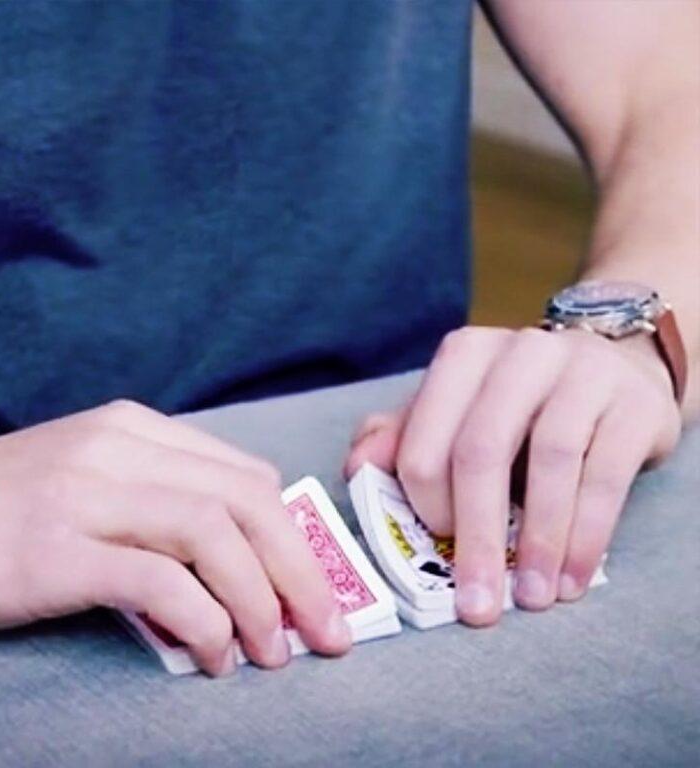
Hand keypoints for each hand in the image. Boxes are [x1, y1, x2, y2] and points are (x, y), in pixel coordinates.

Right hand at [0, 400, 350, 674]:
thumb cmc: (7, 511)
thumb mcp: (95, 482)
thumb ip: (163, 500)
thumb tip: (242, 553)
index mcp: (136, 430)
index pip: (246, 476)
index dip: (293, 536)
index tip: (314, 588)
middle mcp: (119, 449)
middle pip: (246, 502)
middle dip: (299, 570)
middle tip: (326, 632)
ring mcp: (87, 493)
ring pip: (213, 534)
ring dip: (260, 600)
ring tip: (273, 652)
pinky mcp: (55, 548)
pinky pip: (158, 580)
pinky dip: (203, 620)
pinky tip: (214, 655)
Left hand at [345, 326, 680, 625]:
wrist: (612, 373)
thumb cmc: (519, 408)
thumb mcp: (456, 415)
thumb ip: (402, 438)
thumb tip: (357, 469)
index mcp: (464, 357)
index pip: (426, 440)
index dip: (425, 504)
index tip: (435, 549)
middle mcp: (520, 353)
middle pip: (482, 449)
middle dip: (474, 535)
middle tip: (477, 603)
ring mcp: (581, 371)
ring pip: (550, 459)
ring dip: (537, 540)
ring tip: (532, 597)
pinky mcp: (632, 404)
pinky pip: (605, 475)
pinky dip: (586, 534)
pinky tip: (572, 576)